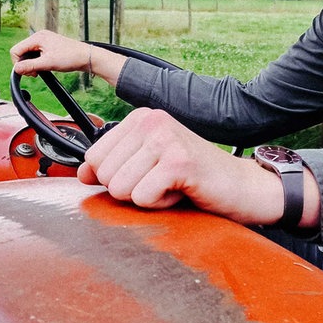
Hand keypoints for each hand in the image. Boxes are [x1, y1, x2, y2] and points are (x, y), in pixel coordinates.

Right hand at [10, 30, 125, 84]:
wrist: (86, 57)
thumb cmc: (70, 57)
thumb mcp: (47, 63)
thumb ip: (29, 66)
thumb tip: (16, 69)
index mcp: (38, 37)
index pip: (16, 50)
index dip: (18, 63)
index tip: (29, 72)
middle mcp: (40, 37)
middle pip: (21, 52)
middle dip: (26, 64)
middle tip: (35, 73)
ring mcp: (44, 41)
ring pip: (28, 54)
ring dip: (32, 64)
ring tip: (41, 70)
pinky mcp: (49, 47)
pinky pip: (36, 55)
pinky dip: (38, 63)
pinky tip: (45, 67)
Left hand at [77, 107, 291, 224]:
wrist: (241, 187)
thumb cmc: (194, 179)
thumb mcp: (148, 166)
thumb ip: (114, 165)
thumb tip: (81, 172)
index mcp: (141, 117)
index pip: (93, 157)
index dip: (117, 178)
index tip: (148, 173)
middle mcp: (152, 119)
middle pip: (104, 175)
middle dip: (132, 189)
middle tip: (164, 181)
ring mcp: (166, 138)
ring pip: (120, 188)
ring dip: (147, 198)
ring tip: (173, 186)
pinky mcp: (178, 161)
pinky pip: (142, 198)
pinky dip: (161, 205)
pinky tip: (183, 192)